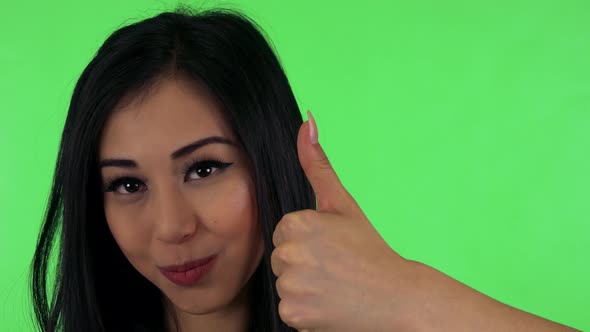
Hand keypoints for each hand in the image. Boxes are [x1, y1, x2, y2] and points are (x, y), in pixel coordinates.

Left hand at [271, 111, 409, 331]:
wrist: (396, 297)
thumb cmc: (369, 250)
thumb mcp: (343, 204)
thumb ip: (318, 164)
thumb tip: (306, 121)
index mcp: (295, 225)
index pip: (284, 232)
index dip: (308, 240)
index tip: (331, 247)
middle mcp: (287, 255)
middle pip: (281, 259)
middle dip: (303, 263)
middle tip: (335, 268)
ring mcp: (290, 288)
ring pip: (285, 285)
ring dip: (304, 288)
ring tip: (334, 287)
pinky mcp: (293, 316)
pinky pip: (289, 311)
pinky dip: (306, 311)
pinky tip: (329, 305)